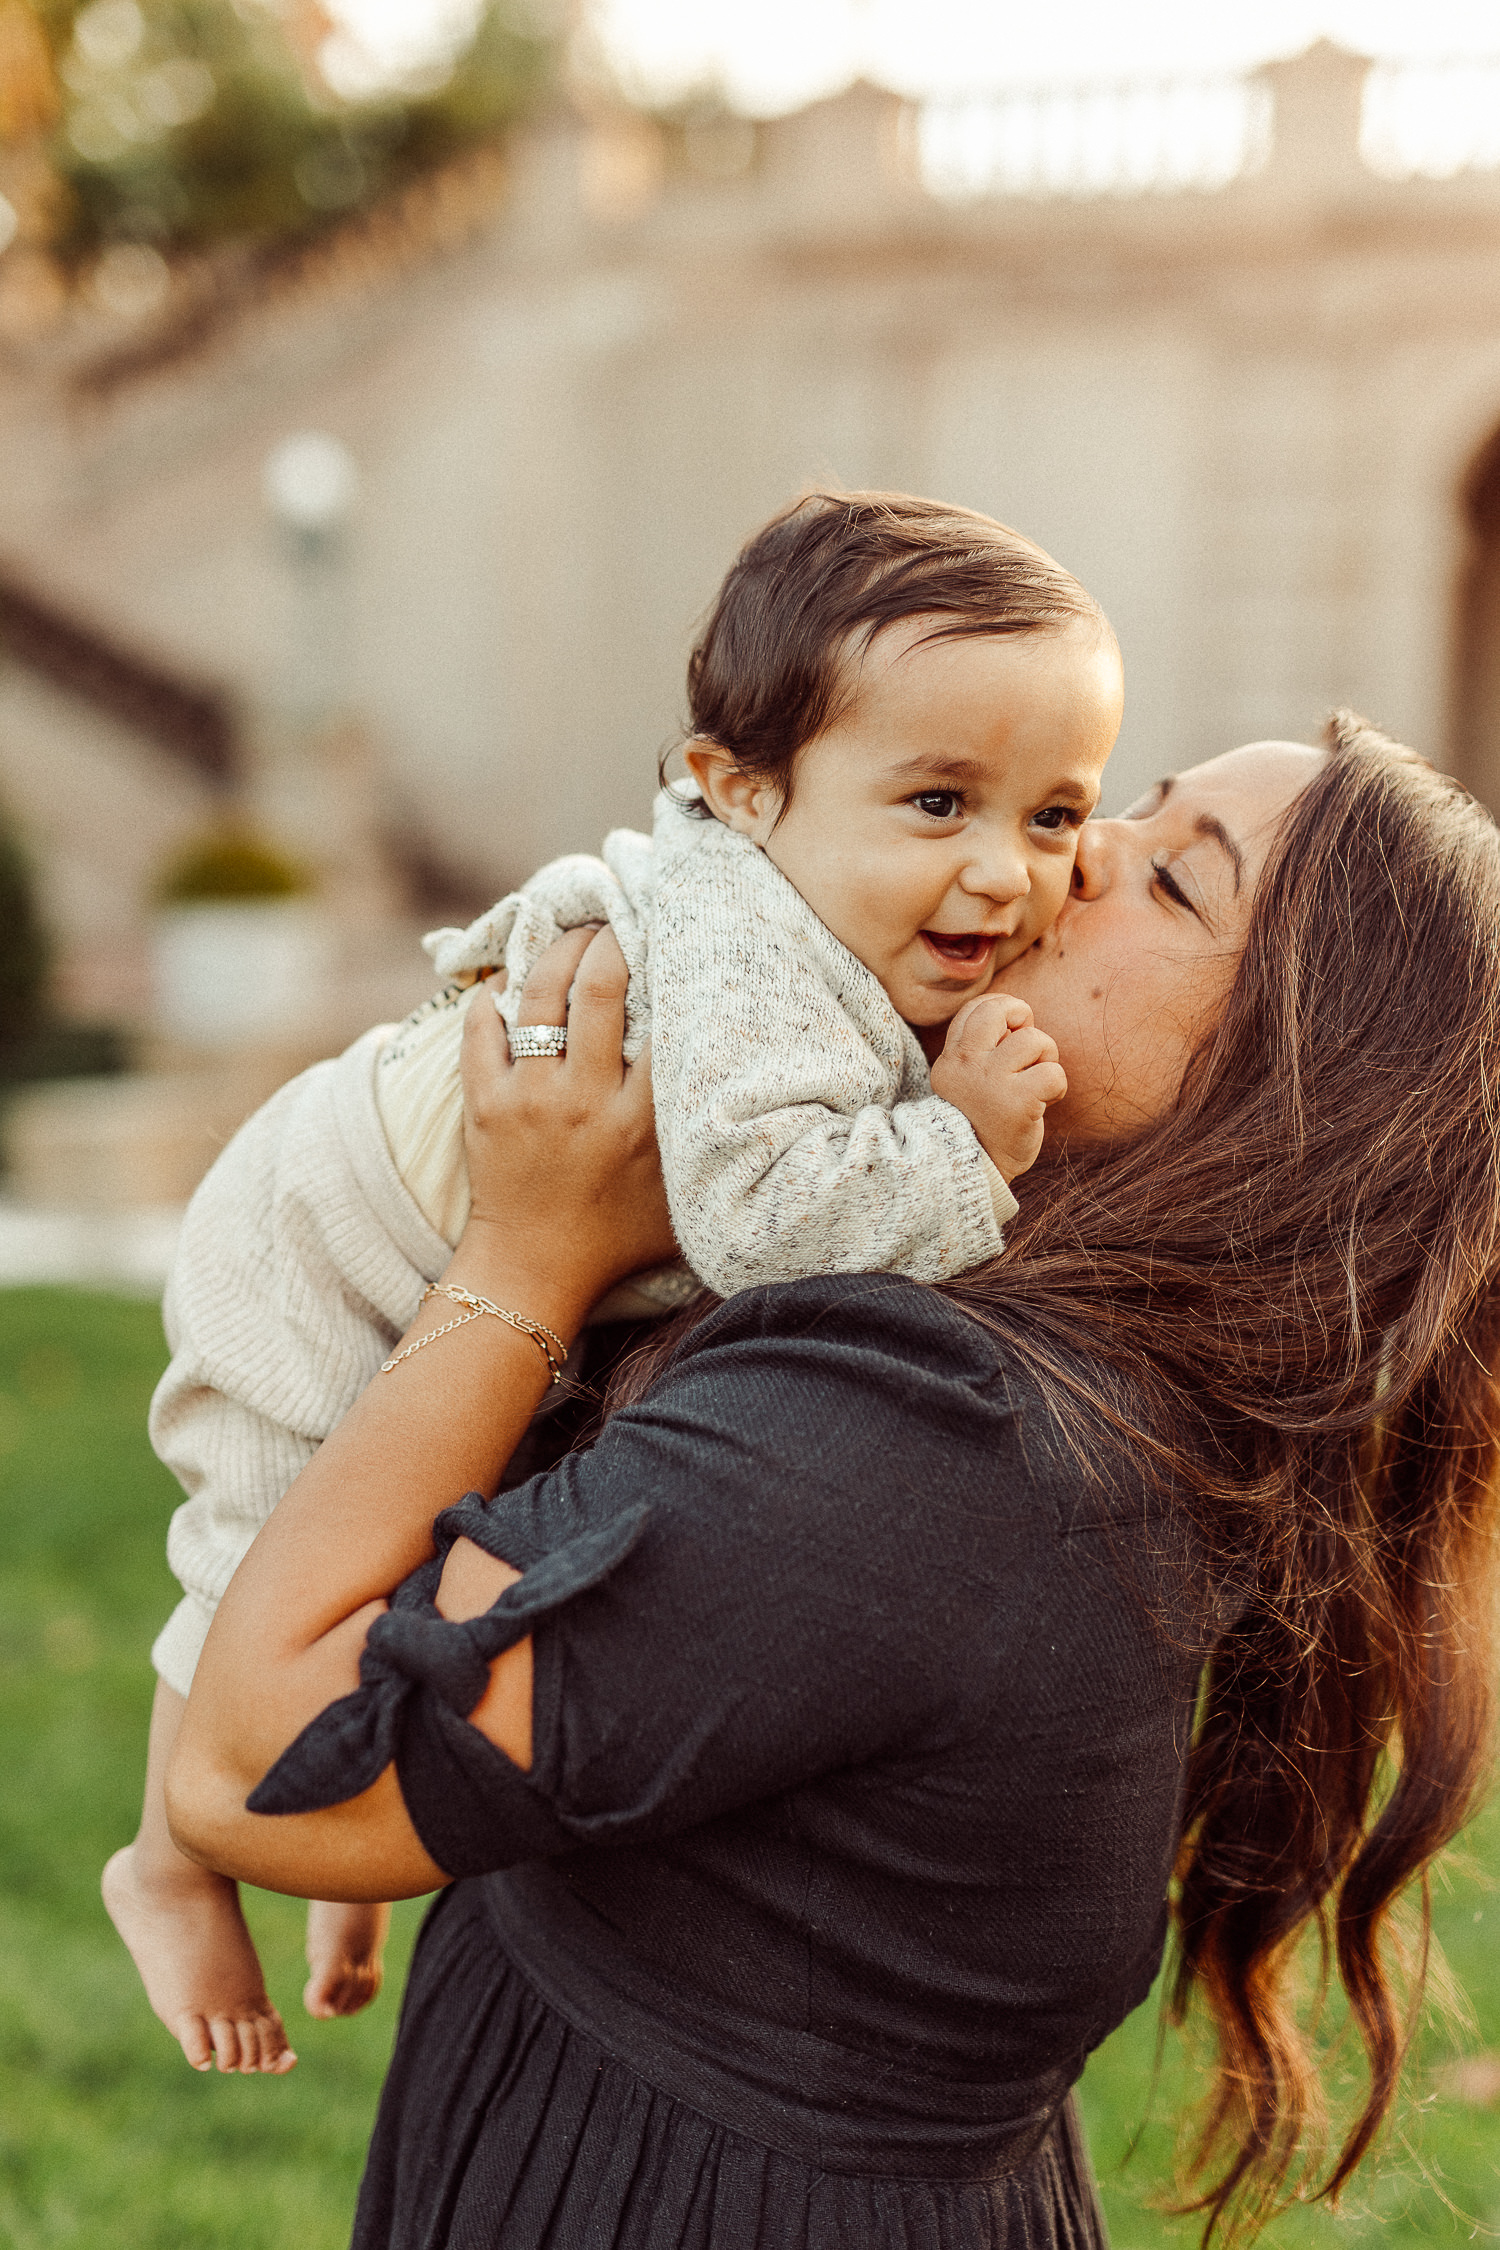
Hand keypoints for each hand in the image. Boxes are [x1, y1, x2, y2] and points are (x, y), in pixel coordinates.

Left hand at [457, 926, 677, 1316]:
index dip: (669, 968)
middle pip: (599, 987)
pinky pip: (481, 1030)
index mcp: (641, 1120)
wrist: (533, 1272)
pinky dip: (493, 998)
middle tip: (617, 922)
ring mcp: (531, 1098)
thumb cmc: (617, 1241)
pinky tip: (509, 982)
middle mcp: (586, 1099)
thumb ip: (715, 1153)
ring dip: (557, 951)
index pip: (663, 1020)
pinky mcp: (485, 1104)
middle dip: (609, 940)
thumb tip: (770, 1116)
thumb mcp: (684, 1200)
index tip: (676, 940)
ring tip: (574, 936)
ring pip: (540, 995)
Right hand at [930, 993, 1066, 1184]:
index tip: (1011, 1033)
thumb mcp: (967, 1081)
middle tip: (1029, 1048)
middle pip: (1000, 1009)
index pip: (976, 1008)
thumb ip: (983, 1048)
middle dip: (1023, 1018)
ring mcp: (990, 1081)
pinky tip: (1045, 1103)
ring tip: (1036, 1084)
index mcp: (952, 1059)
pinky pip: (1053, 1073)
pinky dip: (1057, 1087)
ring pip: (1034, 1040)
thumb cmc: (981, 1122)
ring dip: (1046, 1059)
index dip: (1003, 1010)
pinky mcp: (1018, 1102)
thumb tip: (1019, 1015)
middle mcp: (966, 1065)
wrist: (977, 1172)